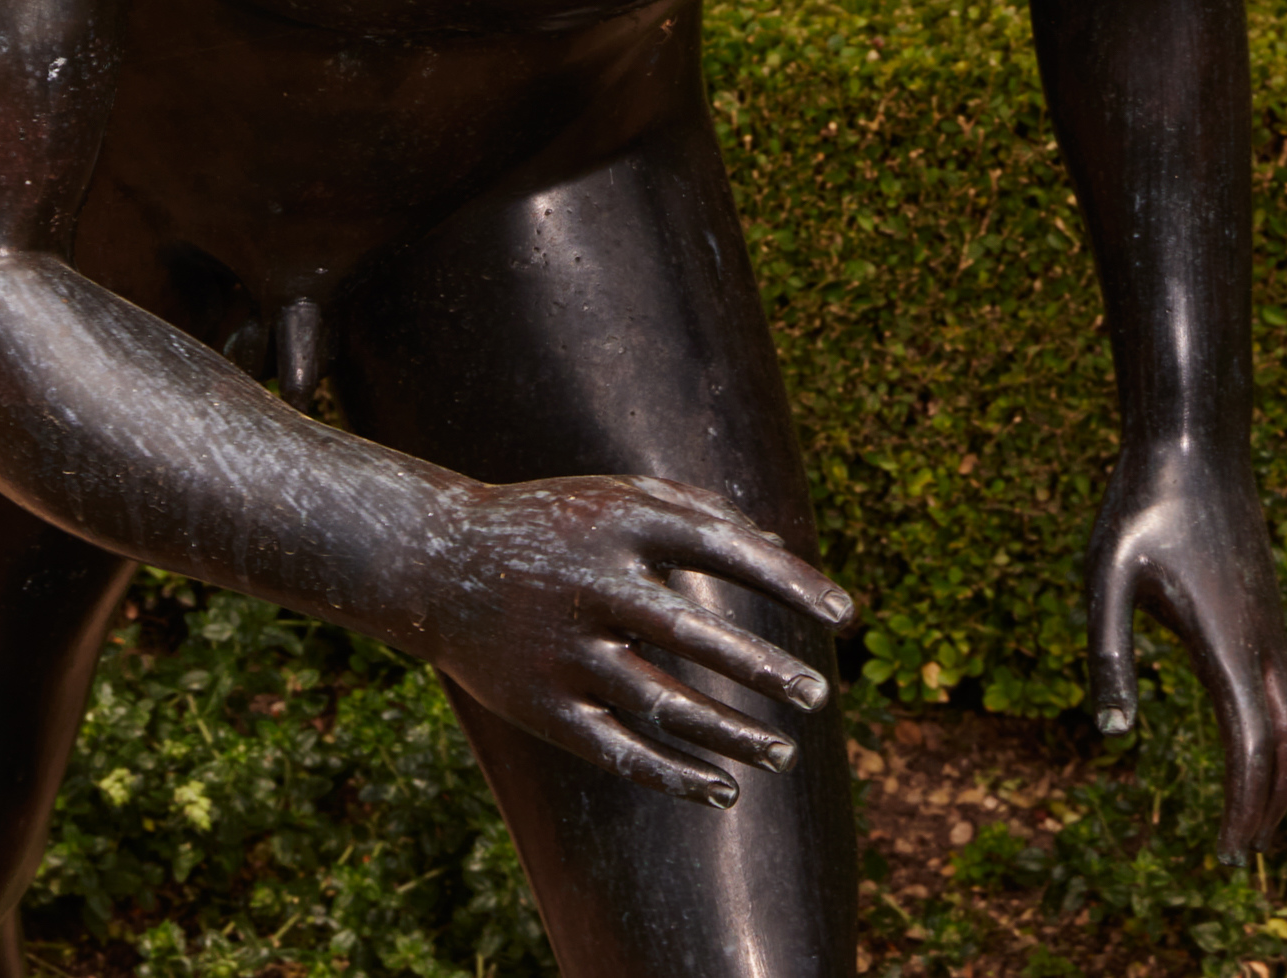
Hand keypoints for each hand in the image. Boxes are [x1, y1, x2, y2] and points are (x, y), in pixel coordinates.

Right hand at [408, 471, 850, 805]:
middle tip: (819, 695)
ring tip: (783, 750)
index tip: (844, 616)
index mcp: (621, 521)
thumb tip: (775, 543)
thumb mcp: (617, 498)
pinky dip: (676, 776)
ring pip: (665, 705)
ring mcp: (566, 650)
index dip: (790, 580)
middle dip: (765, 670)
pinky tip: (723, 788)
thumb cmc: (553, 524)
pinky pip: (622, 752)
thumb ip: (695, 512)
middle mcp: (595, 584)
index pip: (724, 547)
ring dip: (731, 734)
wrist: (441, 561)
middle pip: (696, 633)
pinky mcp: (544, 708)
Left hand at [1086, 428, 1286, 856]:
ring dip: (1281, 772)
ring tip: (1253, 814)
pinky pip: (1286, 689)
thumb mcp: (1105, 575)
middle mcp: (1261, 643)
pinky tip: (1251, 741)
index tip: (1223, 851)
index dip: (1241, 807)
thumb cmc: (1142, 506)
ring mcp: (1272, 626)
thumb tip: (1112, 738)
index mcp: (1224, 644)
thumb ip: (1108, 654)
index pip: (1249, 749)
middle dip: (1270, 804)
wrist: (1195, 442)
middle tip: (1240, 852)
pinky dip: (1280, 734)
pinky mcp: (1268, 611)